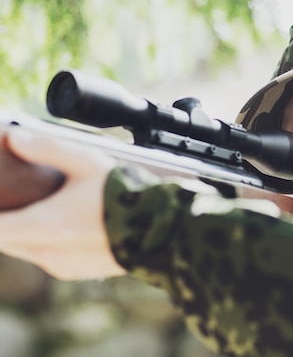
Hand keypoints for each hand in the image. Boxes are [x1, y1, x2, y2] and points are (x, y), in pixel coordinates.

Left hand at [0, 128, 125, 279]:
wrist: (159, 230)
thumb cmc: (125, 196)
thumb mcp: (86, 162)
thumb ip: (47, 148)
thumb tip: (16, 137)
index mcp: (42, 226)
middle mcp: (46, 252)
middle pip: (5, 239)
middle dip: (6, 221)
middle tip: (14, 200)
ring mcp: (61, 265)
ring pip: (26, 249)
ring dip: (26, 232)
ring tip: (43, 208)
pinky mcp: (76, 272)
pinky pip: (48, 258)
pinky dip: (47, 243)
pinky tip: (66, 225)